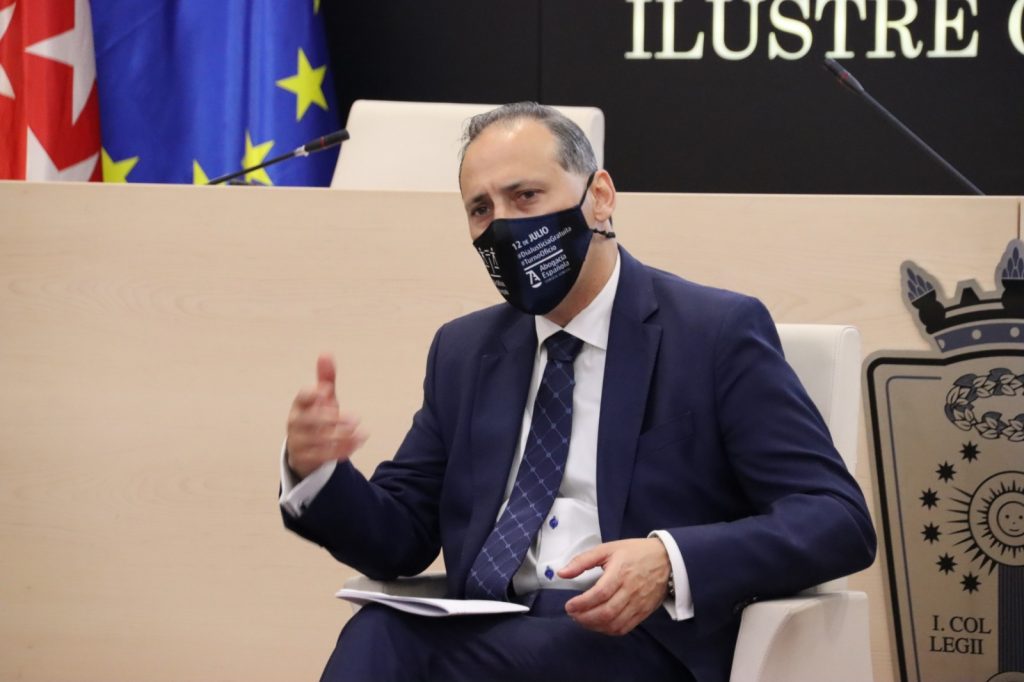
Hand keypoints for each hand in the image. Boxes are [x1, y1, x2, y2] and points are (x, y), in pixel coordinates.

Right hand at [286, 354, 367, 478]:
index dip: (312, 394)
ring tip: (361, 433)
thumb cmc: (316, 418)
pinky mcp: (304, 458)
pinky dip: (340, 450)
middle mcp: (295, 423)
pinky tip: (358, 443)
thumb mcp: (322, 399)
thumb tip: (325, 353)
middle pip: (308, 421)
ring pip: (316, 441)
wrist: (306, 449)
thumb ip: (325, 379)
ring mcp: (297, 442)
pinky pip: (321, 457)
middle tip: (355, 419)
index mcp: (300, 405)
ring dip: (340, 437)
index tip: (326, 391)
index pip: (302, 397)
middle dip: (331, 420)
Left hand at [560, 538, 670, 635]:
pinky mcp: (643, 612)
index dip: (582, 603)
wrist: (667, 559)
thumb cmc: (635, 552)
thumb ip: (583, 561)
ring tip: (583, 619)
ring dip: (594, 626)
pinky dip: (609, 630)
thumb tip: (562, 573)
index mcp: (620, 572)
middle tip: (573, 614)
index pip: (599, 594)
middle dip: (585, 618)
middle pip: (606, 612)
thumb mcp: (608, 549)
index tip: (569, 605)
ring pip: (614, 623)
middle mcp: (631, 590)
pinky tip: (599, 624)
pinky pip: (625, 628)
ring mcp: (638, 603)